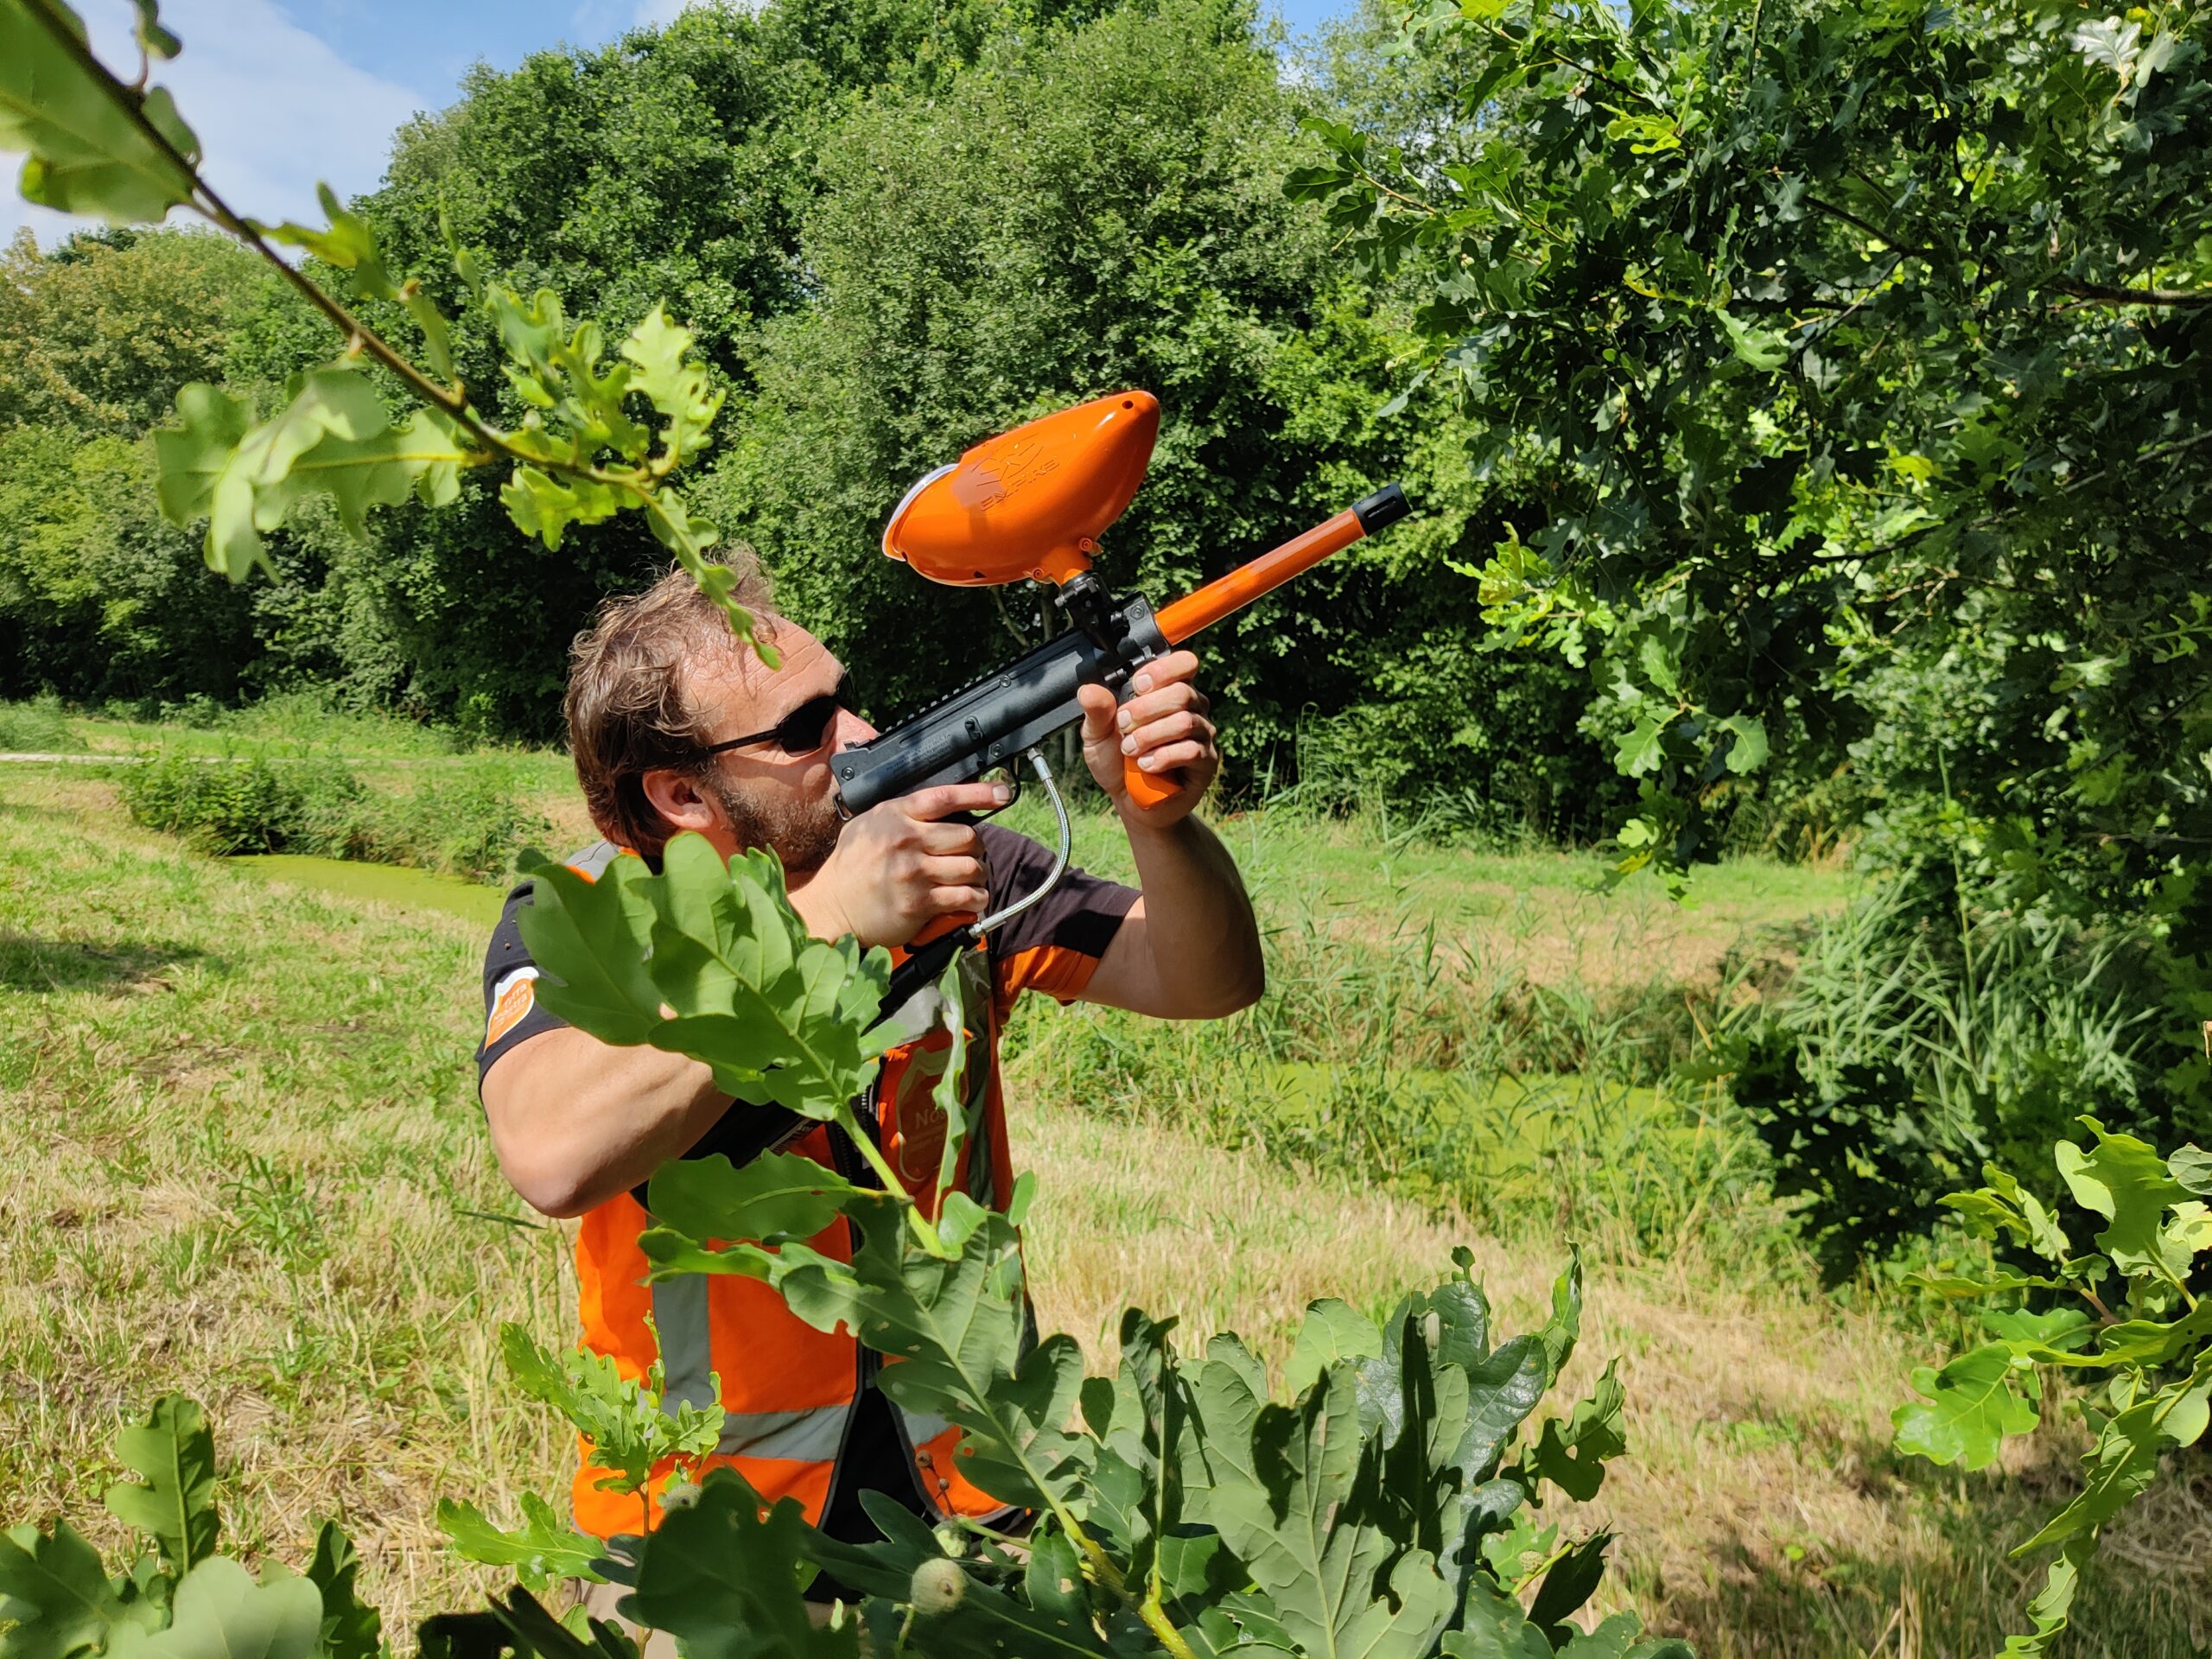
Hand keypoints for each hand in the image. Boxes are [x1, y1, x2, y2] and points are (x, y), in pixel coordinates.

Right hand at [793, 781, 1005, 947]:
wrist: (832, 906)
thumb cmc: (852, 866)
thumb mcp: (869, 825)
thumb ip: (904, 814)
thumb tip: (946, 807)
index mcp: (896, 815)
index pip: (946, 797)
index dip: (980, 794)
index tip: (1003, 793)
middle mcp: (906, 840)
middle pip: (968, 836)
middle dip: (977, 848)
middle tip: (971, 856)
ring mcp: (914, 873)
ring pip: (971, 868)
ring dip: (978, 876)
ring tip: (971, 880)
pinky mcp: (919, 903)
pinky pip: (965, 897)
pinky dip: (975, 899)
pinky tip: (971, 899)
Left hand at [1077, 649, 1220, 827]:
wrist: (1129, 801)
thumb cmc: (1117, 762)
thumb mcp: (1098, 735)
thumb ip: (1096, 711)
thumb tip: (1089, 690)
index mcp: (1168, 691)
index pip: (1183, 664)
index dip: (1162, 671)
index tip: (1137, 686)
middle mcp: (1191, 708)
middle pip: (1182, 693)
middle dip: (1145, 710)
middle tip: (1124, 726)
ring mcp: (1202, 734)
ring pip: (1184, 721)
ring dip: (1150, 736)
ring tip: (1131, 750)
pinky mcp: (1206, 761)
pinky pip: (1191, 751)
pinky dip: (1162, 757)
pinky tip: (1146, 765)